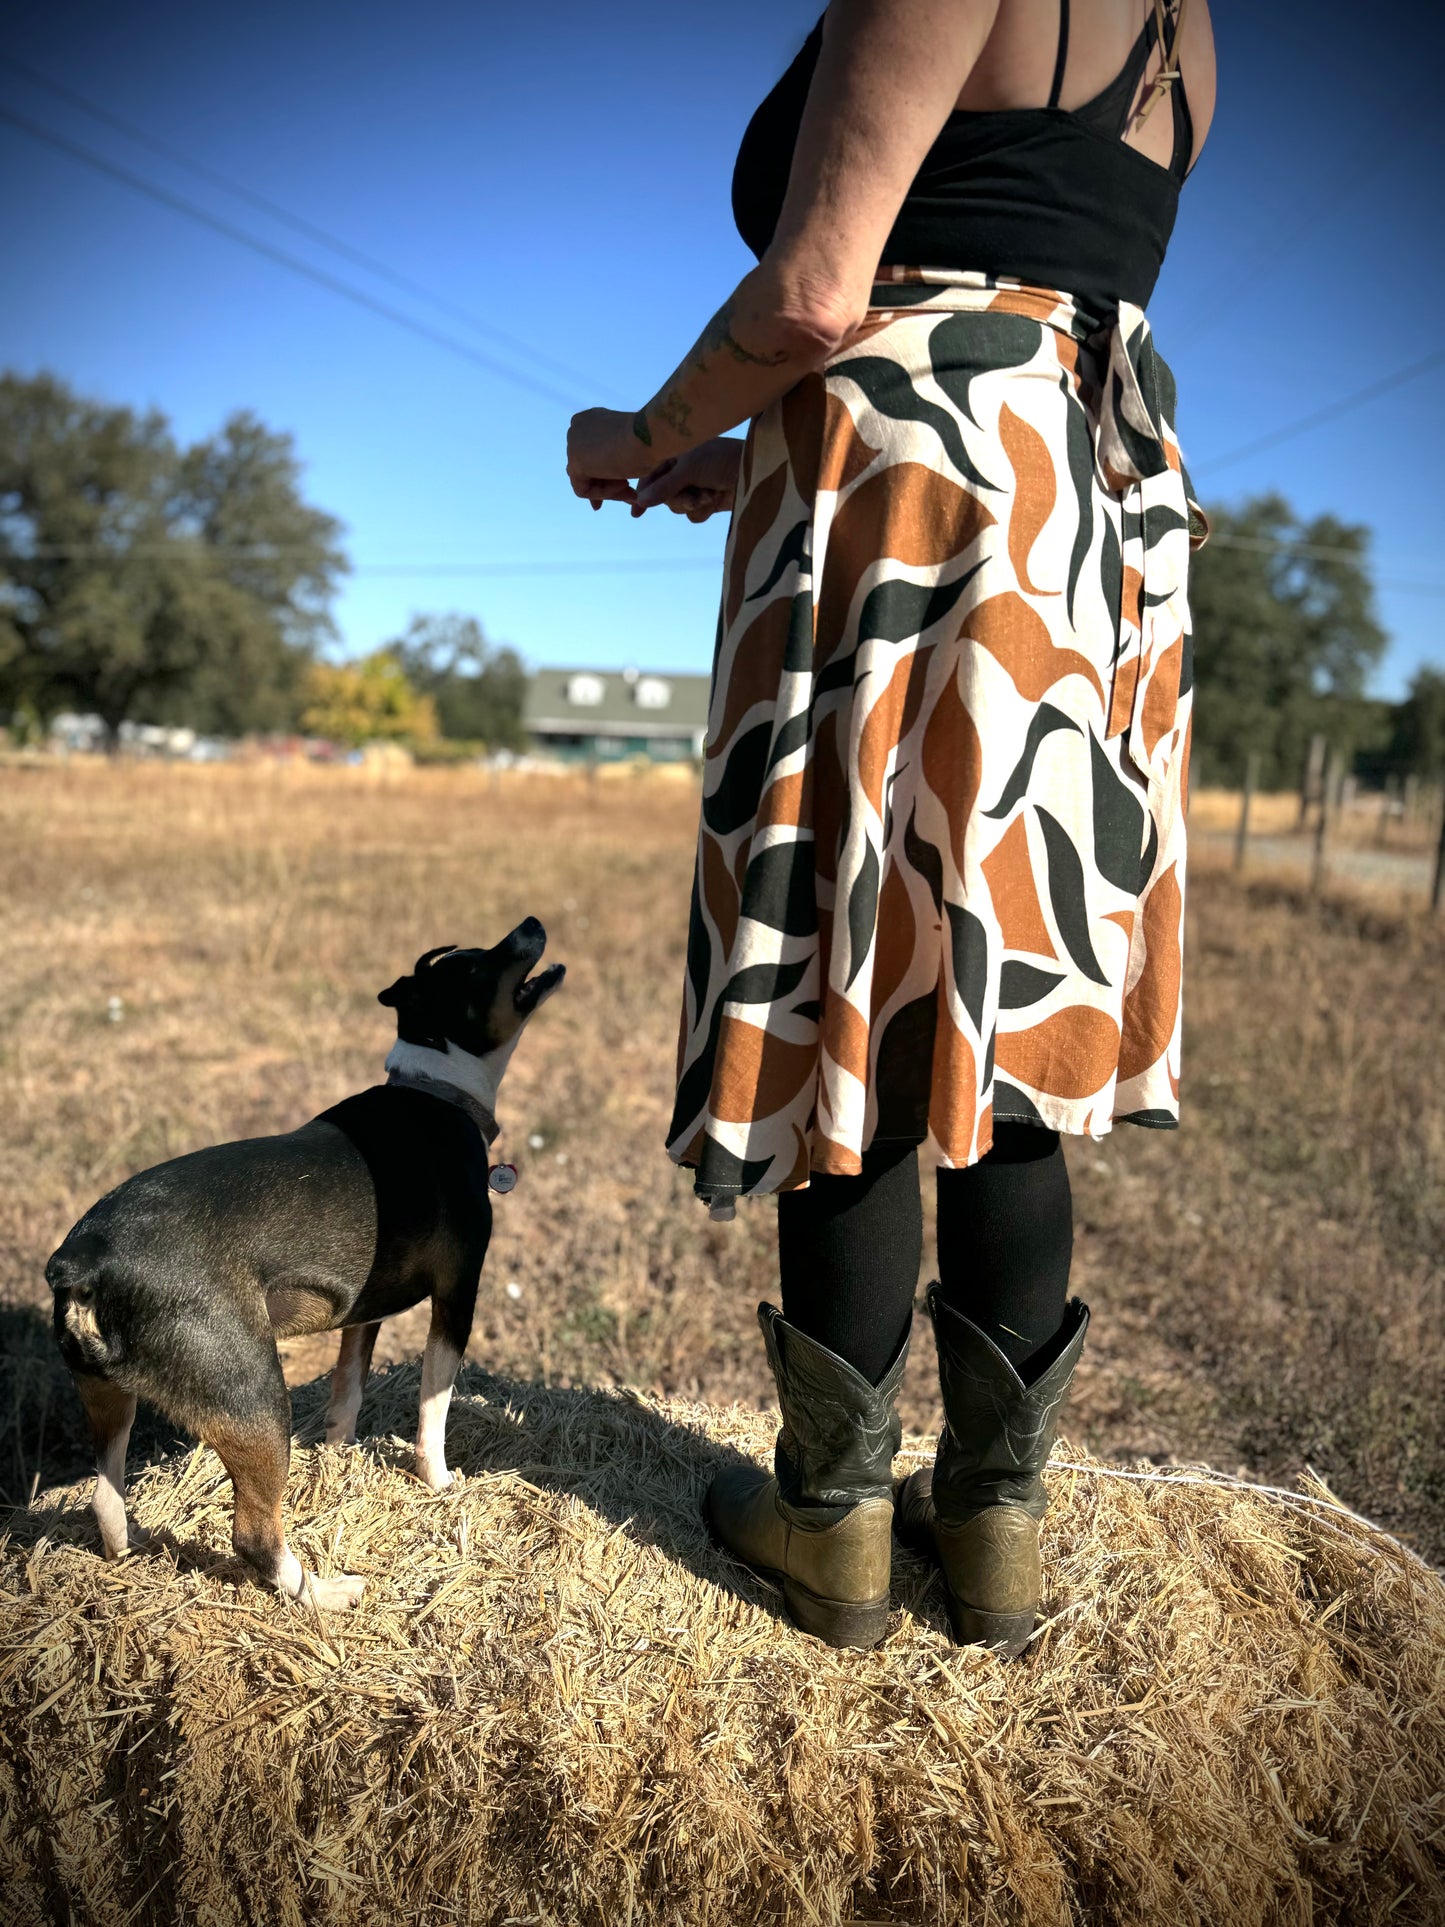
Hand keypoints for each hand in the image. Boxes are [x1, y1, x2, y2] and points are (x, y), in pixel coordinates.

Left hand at [567, 407, 645, 510]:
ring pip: (585, 480)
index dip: (606, 474)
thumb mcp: (632, 449)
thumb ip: (617, 460)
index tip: (625, 488)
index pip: (591, 454)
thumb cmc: (649, 440)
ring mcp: (573, 442)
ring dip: (610, 492)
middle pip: (586, 468)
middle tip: (632, 497)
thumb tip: (613, 481)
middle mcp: (578, 427)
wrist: (650, 436)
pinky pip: (583, 489)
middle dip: (608, 487)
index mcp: (591, 419)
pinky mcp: (574, 459)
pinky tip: (625, 487)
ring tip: (633, 494)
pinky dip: (604, 493)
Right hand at [630, 438, 745, 520]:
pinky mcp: (708, 501)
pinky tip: (716, 499)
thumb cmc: (721, 460)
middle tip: (691, 497)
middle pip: (663, 496)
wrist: (754, 471)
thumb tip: (641, 501)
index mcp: (675, 454)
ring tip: (708, 494)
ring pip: (678, 507)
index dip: (643, 493)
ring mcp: (696, 486)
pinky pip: (694, 515)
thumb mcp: (689, 470)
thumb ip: (663, 487)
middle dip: (677, 499)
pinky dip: (703, 510)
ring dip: (692, 504)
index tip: (636, 512)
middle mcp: (683, 470)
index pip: (651, 476)